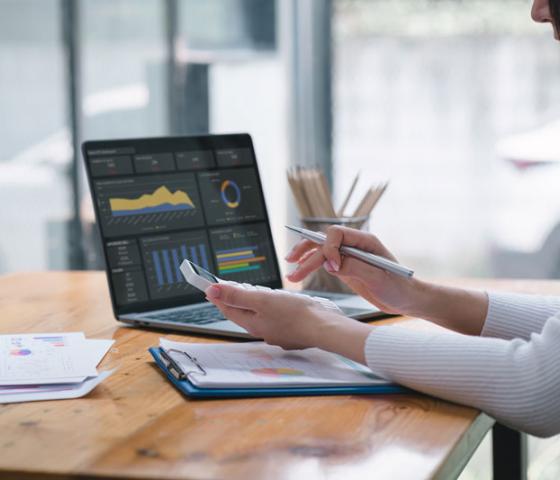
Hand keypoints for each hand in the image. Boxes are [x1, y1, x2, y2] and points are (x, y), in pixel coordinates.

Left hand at [205, 283, 371, 361]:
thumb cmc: (295, 314)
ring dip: (253, 304)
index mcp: (252, 323)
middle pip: (242, 313)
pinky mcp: (290, 332)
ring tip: (252, 292)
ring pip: (259, 316)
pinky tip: (277, 304)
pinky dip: (271, 309)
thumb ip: (237, 296)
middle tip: (229, 287)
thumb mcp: (262, 300)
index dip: (218, 296)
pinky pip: (274, 319)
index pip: (228, 309)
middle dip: (235, 299)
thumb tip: (212, 291)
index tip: (210, 286)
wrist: (323, 328)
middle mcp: (262, 330)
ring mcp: (276, 332)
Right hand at [285, 226, 421, 314]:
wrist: (407, 300)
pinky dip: (309, 266)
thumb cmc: (399, 287)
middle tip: (295, 271)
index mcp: (365, 241)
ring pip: (319, 250)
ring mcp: (348, 256)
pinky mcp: (345, 268)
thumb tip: (331, 263)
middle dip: (307, 255)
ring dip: (304, 258)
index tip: (332, 268)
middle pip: (323, 242)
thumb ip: (355, 267)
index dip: (329, 248)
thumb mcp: (379, 278)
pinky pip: (323, 262)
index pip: (337, 234)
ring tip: (291, 272)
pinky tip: (299, 272)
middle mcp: (354, 245)